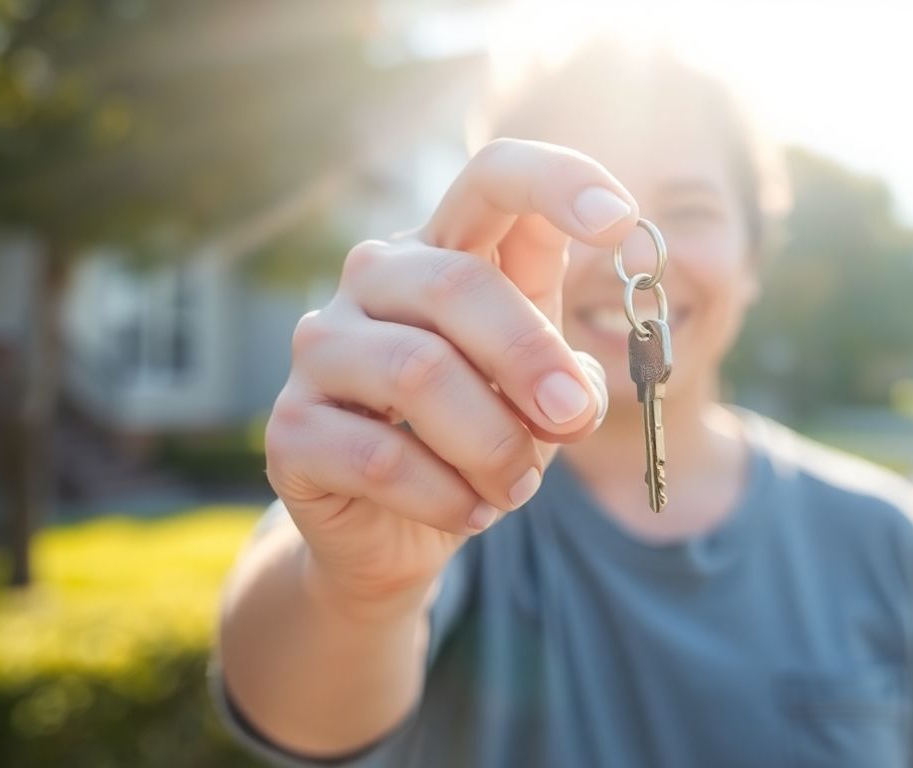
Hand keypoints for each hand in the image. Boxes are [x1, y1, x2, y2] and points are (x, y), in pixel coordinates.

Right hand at [264, 139, 636, 609]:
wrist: (397, 530)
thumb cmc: (480, 436)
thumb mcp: (543, 397)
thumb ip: (571, 378)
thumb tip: (570, 395)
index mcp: (449, 250)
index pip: (492, 178)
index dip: (558, 182)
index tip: (622, 222)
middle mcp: (376, 279)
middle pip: (458, 284)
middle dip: (531, 359)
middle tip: (572, 421)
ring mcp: (322, 346)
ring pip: (417, 373)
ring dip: (492, 444)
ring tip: (517, 486)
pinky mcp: (291, 425)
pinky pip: (379, 457)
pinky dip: (446, 497)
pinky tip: (469, 512)